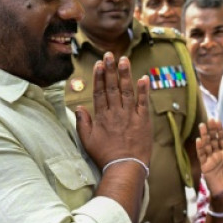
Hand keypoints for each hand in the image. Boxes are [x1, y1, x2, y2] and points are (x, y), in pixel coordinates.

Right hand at [76, 53, 151, 168]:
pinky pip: (143, 103)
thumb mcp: (87, 141)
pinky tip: (144, 78)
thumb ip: (82, 123)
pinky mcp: (143, 121)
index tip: (98, 64)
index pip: (100, 92)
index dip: (99, 77)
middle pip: (112, 87)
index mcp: (102, 116)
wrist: (125, 167)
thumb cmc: (105, 156)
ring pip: (127, 91)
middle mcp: (116, 113)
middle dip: (110, 70)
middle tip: (110, 54)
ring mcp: (130, 116)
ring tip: (124, 60)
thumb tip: (79, 107)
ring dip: (125, 74)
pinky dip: (144, 90)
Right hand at [196, 119, 222, 207]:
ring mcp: (210, 160)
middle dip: (211, 130)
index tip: (217, 121)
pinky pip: (202, 156)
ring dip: (204, 136)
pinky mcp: (204, 166)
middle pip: (213, 140)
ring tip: (202, 126)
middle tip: (209, 120)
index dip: (219, 131)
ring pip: (206, 145)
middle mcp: (216, 155)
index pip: (221, 140)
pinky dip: (200, 148)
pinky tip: (199, 140)